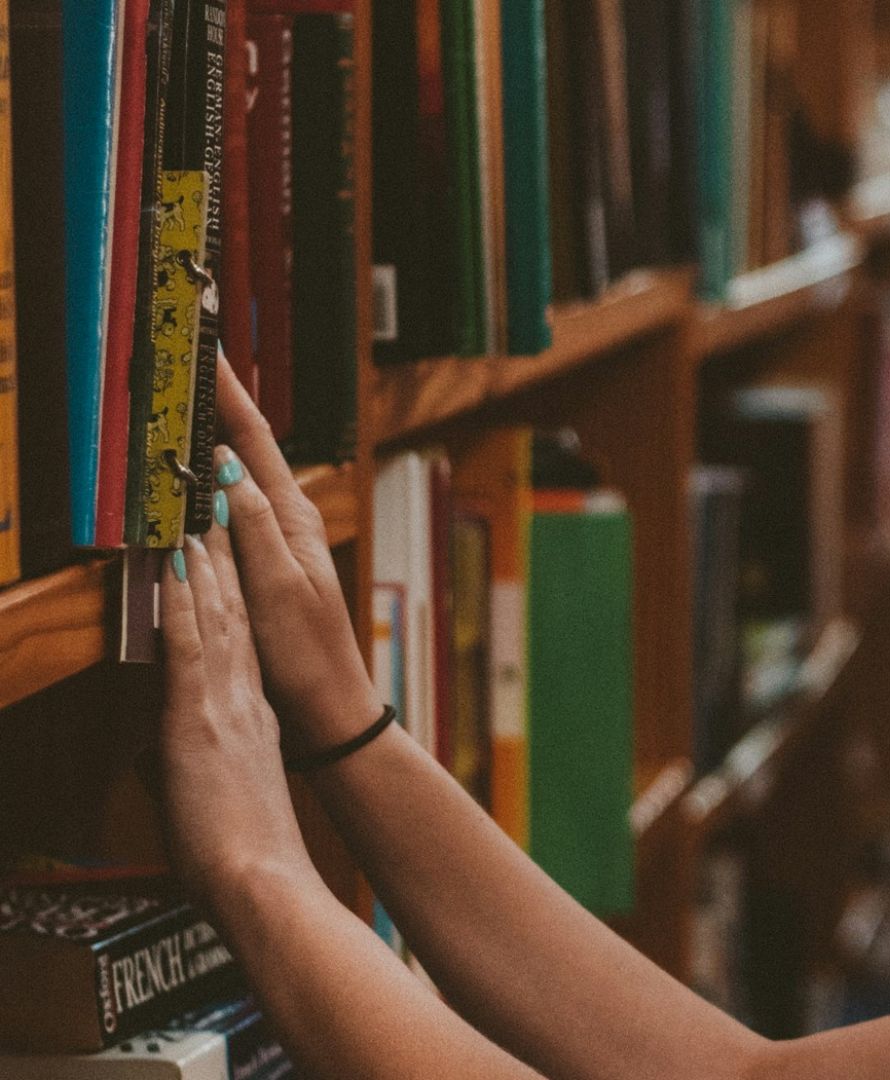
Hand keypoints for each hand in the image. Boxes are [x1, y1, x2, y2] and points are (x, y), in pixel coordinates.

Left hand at [154, 531, 316, 902]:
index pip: (238, 645)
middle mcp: (244, 702)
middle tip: (217, 510)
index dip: (231, 596)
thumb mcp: (214, 799)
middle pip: (233, 616)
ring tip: (200, 516)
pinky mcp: (198, 717)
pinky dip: (185, 600)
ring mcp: (224, 705)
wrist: (260, 881)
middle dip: (224, 561)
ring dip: (206, 563)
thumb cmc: (241, 860)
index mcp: (252, 721)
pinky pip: (190, 644)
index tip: (223, 555)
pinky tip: (181, 564)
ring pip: (216, 617)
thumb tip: (155, 758)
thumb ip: (185, 766)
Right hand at [212, 348, 383, 752]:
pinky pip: (231, 504)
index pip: (253, 438)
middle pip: (246, 444)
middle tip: (188, 354)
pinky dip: (212, 477)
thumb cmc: (308, 654)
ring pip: (237, 471)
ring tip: (186, 393)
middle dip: (219, 398)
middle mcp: (288, 519)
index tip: (207, 347)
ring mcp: (277, 539)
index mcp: (293, 516)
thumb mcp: (278, 587)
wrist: (330, 706)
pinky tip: (196, 472)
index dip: (228, 391)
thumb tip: (222, 466)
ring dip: (215, 431)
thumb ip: (252, 526)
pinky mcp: (264, 562)